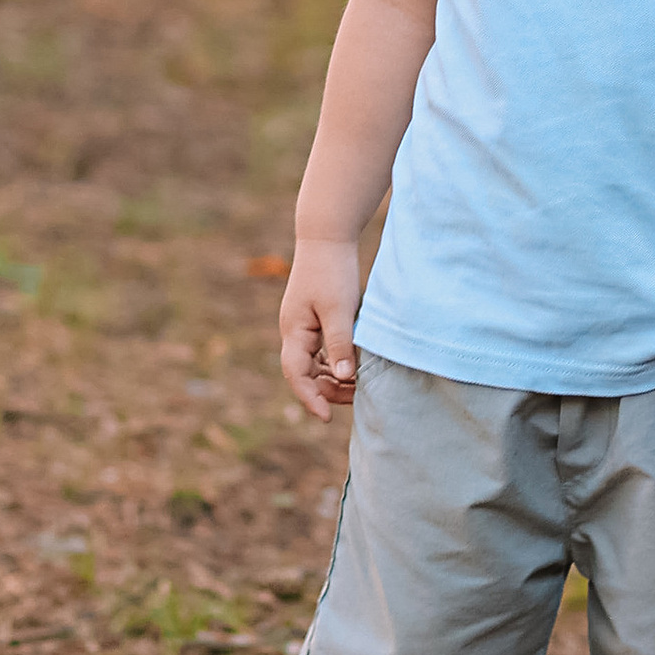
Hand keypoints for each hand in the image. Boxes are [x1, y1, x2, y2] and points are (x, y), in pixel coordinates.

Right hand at [280, 238, 363, 419]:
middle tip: (357, 398)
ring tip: (360, 386)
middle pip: (305, 375)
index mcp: (294, 331)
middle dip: (327, 391)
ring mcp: (304, 327)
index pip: (296, 375)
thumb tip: (343, 379)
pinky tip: (356, 366)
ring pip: (314, 365)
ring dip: (333, 379)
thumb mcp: (338, 309)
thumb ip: (340, 344)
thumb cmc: (332, 271)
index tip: (327, 418)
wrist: (327, 236)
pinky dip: (336, 363)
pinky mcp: (316, 320)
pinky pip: (322, 352)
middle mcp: (294, 333)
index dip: (310, 399)